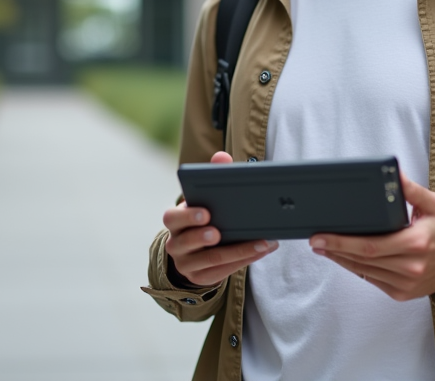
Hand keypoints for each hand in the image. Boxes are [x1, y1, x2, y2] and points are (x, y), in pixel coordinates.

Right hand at [163, 151, 278, 286]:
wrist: (194, 251)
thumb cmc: (204, 216)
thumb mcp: (204, 198)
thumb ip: (212, 174)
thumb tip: (222, 156)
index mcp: (175, 220)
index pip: (172, 218)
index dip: (187, 216)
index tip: (206, 212)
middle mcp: (176, 243)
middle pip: (184, 242)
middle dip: (202, 237)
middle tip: (219, 232)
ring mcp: (186, 263)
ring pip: (209, 260)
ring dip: (237, 251)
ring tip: (260, 242)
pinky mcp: (201, 278)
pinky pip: (222, 271)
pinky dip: (244, 260)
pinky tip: (263, 250)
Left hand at [309, 171, 434, 300]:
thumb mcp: (433, 204)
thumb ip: (411, 189)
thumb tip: (394, 172)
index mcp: (416, 242)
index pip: (371, 245)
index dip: (342, 242)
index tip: (322, 236)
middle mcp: (411, 266)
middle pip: (363, 259)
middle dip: (335, 249)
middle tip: (315, 241)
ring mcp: (406, 283)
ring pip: (364, 271)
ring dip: (342, 259)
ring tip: (325, 247)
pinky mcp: (402, 293)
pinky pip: (372, 280)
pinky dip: (356, 268)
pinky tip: (345, 258)